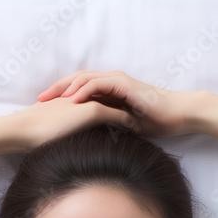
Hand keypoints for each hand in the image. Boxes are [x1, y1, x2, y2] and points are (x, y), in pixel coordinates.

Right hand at [7, 95, 137, 152]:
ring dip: (131, 115)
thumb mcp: (51, 133)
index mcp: (75, 103)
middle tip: (145, 121)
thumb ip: (62, 133)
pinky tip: (138, 131)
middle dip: (128, 110)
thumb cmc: (31, 136)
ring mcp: (87, 102)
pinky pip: (116, 115)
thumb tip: (67, 150)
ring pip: (117, 107)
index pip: (102, 105)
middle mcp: (83, 98)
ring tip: (145, 127)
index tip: (130, 123)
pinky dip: (128, 122)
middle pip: (113, 102)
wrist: (21, 129)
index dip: (116, 112)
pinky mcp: (90, 110)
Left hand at [37, 69, 194, 139]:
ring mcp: (117, 81)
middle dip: (55, 90)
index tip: (44, 110)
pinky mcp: (125, 84)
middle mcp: (111, 81)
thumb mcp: (126, 126)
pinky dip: (84, 91)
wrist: (179, 114)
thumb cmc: (157, 121)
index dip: (61, 97)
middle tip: (38, 102)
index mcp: (110, 90)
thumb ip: (110, 126)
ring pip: (83, 79)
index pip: (78, 89)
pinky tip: (72, 100)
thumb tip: (95, 138)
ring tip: (49, 99)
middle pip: (75, 80)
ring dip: (64, 88)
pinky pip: (99, 85)